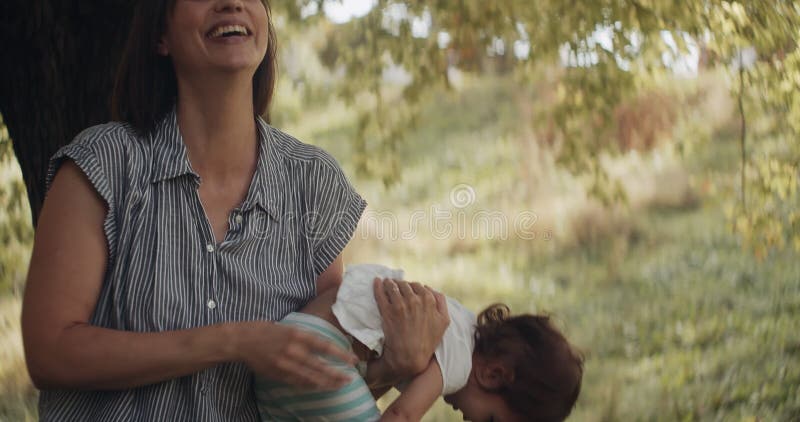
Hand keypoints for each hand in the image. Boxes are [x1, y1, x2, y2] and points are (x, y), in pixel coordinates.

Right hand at [234, 321, 357, 389]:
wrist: (241, 341)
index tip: (353, 359)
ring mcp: (285, 365)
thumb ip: (302, 336)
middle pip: (320, 366)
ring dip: (327, 383)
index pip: (324, 346)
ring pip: (311, 378)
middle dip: (337, 374)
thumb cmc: (263, 329)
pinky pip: (298, 383)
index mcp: (297, 334)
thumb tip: (319, 343)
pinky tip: (320, 387)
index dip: (340, 354)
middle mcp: (293, 350)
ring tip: (339, 385)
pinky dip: (311, 386)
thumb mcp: (287, 326)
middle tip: (350, 378)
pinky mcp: (278, 374)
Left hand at [372, 278, 449, 383]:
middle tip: (396, 286)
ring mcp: (400, 305)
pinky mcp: (387, 311)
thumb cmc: (428, 342)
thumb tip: (429, 288)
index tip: (407, 289)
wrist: (411, 357)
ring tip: (386, 283)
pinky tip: (376, 281)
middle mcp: (415, 300)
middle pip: (405, 285)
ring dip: (389, 283)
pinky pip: (381, 293)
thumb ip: (441, 303)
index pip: (418, 286)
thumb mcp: (443, 322)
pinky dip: (377, 286)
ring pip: (393, 286)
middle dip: (400, 284)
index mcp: (429, 301)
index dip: (412, 287)